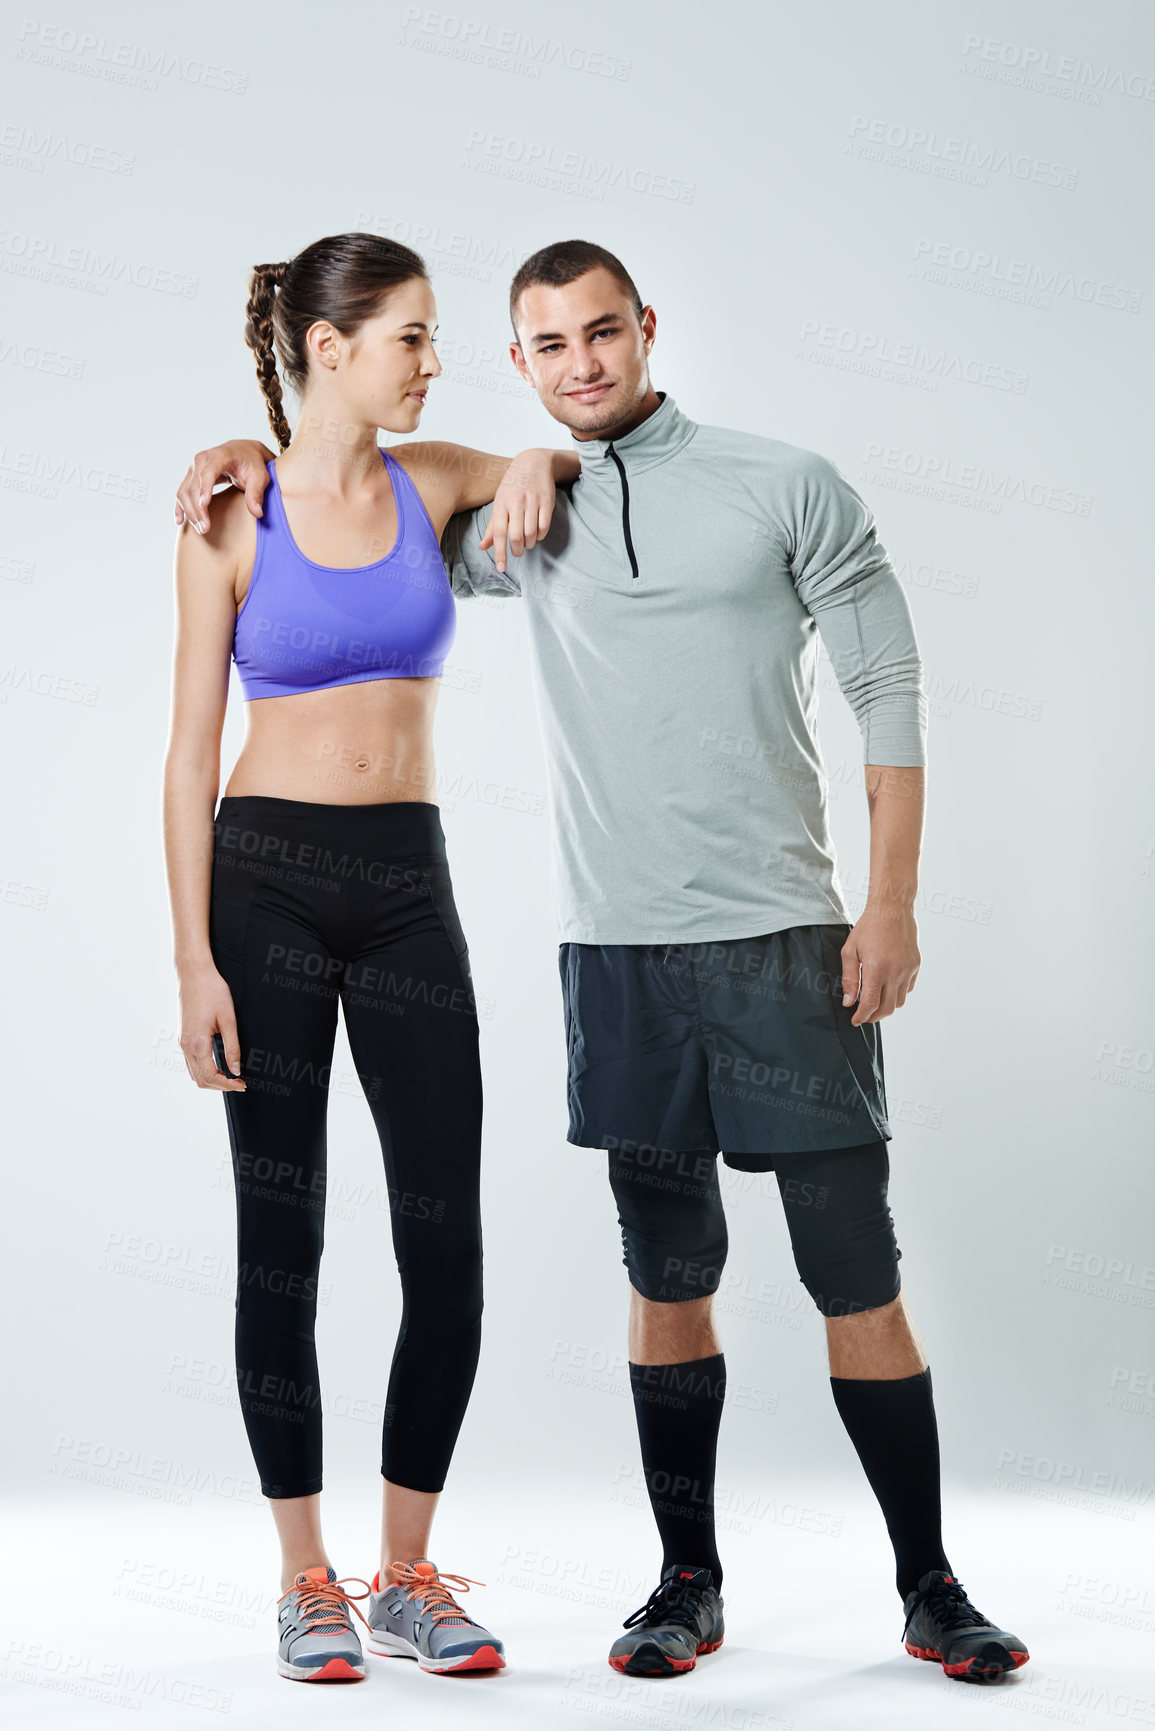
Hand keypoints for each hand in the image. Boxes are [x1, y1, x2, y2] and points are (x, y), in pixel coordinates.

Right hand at [175, 440, 275, 533]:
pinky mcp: (190, 475)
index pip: (208, 473)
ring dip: (190, 511)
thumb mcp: (260, 476)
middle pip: (194, 486)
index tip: (204, 506)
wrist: (243, 452)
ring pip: (184, 491)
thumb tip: (257, 513)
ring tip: (201, 529)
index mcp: (220, 455)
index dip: (204, 489)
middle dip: (198, 509)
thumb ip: (257, 493)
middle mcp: (202, 459)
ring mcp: (194, 467)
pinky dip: (180, 506)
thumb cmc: (253, 463)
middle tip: (205, 528)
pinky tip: (180, 521)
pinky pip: (181, 491)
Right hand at [178, 962, 245, 1089]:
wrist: (194, 974)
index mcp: (197, 1043)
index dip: (227, 1085)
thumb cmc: (212, 991)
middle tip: (239, 1083)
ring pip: (193, 1073)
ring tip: (230, 1076)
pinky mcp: (183, 1036)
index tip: (242, 1084)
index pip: (210, 1076)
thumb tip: (235, 1070)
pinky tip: (218, 1066)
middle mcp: (186, 1045)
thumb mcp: (228, 1020)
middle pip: (200, 1080)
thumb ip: (232, 1047)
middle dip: (220, 1086)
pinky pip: (190, 1063)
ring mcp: (182, 1041)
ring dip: (211, 1080)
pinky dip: (203, 1071)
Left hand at [479, 449, 556, 572]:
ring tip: (527, 542)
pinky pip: (544, 527)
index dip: (500, 552)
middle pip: (516, 536)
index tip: (501, 568)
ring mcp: (532, 501)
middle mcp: (516, 502)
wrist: (534, 462)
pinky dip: (540, 535)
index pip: (499, 533)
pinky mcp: (547, 502)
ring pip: (531, 534)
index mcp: (501, 504)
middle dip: (517, 550)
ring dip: (529, 544)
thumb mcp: (499, 502)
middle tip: (517, 552)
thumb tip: (482, 547)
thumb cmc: (513, 486)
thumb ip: (493, 527)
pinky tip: (537, 533)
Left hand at [840, 905, 919, 1025]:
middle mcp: (895, 972)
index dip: (862, 1016)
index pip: (870, 1004)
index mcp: (876, 969)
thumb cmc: (868, 928)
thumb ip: (849, 979)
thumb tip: (849, 1002)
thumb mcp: (850, 951)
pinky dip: (897, 993)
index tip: (855, 1020)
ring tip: (875, 1002)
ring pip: (899, 1001)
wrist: (892, 909)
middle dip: (874, 1017)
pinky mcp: (916, 966)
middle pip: (887, 1008)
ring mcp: (908, 970)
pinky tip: (887, 987)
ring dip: (886, 1006)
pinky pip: (908, 989)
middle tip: (864, 1016)